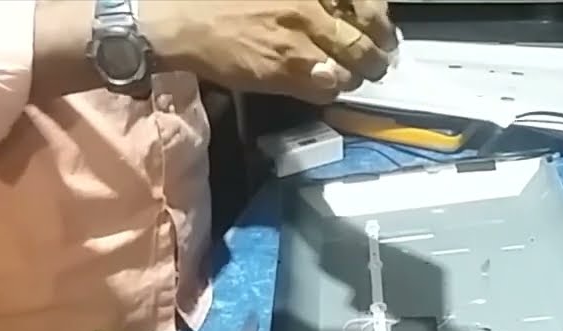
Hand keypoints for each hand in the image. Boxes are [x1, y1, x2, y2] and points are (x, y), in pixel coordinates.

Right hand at [142, 0, 396, 104]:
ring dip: (356, 74)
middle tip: (380, 59)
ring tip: (356, 77)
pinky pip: (327, 87)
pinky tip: (325, 86)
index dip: (379, 18)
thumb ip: (306, 0)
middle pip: (365, 36)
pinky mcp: (288, 70)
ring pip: (351, 66)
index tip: (381, 26)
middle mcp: (312, 9)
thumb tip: (335, 10)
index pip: (365, 2)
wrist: (182, 20)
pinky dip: (331, 90)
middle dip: (377, 52)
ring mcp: (302, 40)